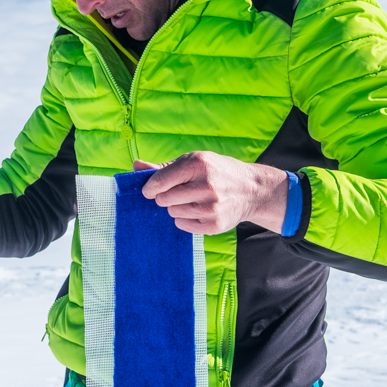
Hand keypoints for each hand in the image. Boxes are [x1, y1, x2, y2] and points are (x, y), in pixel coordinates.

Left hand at [135, 152, 288, 234]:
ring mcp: (211, 207)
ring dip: (176, 207)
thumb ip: (163, 167)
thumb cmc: (217, 172)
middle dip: (164, 197)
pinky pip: (182, 225)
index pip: (160, 181)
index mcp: (199, 164)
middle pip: (163, 199)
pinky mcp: (214, 225)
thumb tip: (135, 166)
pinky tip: (199, 210)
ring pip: (172, 213)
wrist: (251, 190)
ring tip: (192, 200)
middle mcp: (206, 185)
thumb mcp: (194, 161)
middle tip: (178, 192)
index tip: (149, 189)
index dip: (149, 187)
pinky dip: (185, 218)